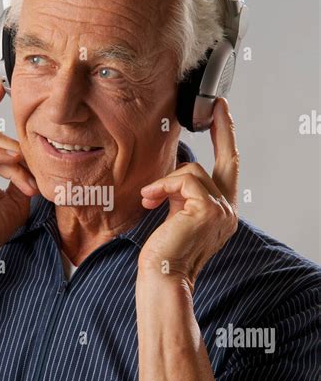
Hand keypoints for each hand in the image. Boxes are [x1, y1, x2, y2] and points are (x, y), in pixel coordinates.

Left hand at [138, 98, 238, 289]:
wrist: (162, 276)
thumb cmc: (163, 252)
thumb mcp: (177, 216)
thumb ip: (182, 196)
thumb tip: (172, 180)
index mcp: (222, 212)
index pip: (228, 169)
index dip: (226, 139)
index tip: (221, 113)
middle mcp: (229, 211)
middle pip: (225, 160)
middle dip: (223, 128)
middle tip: (217, 104)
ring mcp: (222, 210)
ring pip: (193, 171)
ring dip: (166, 182)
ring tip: (151, 200)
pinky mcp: (208, 210)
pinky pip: (183, 181)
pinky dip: (163, 187)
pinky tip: (151, 201)